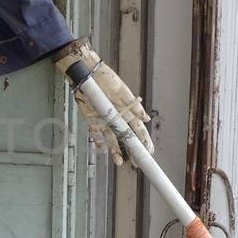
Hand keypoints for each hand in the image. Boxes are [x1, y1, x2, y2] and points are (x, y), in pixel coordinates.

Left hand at [55, 41, 153, 166]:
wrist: (87, 73)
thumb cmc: (107, 79)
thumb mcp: (122, 91)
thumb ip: (134, 106)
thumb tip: (146, 120)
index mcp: (127, 111)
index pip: (138, 130)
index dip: (144, 140)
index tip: (149, 151)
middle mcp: (116, 118)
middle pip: (126, 138)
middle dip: (133, 150)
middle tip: (138, 163)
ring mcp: (104, 121)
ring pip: (112, 139)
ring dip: (116, 151)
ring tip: (120, 162)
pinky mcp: (91, 120)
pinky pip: (96, 134)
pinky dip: (99, 143)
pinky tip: (103, 151)